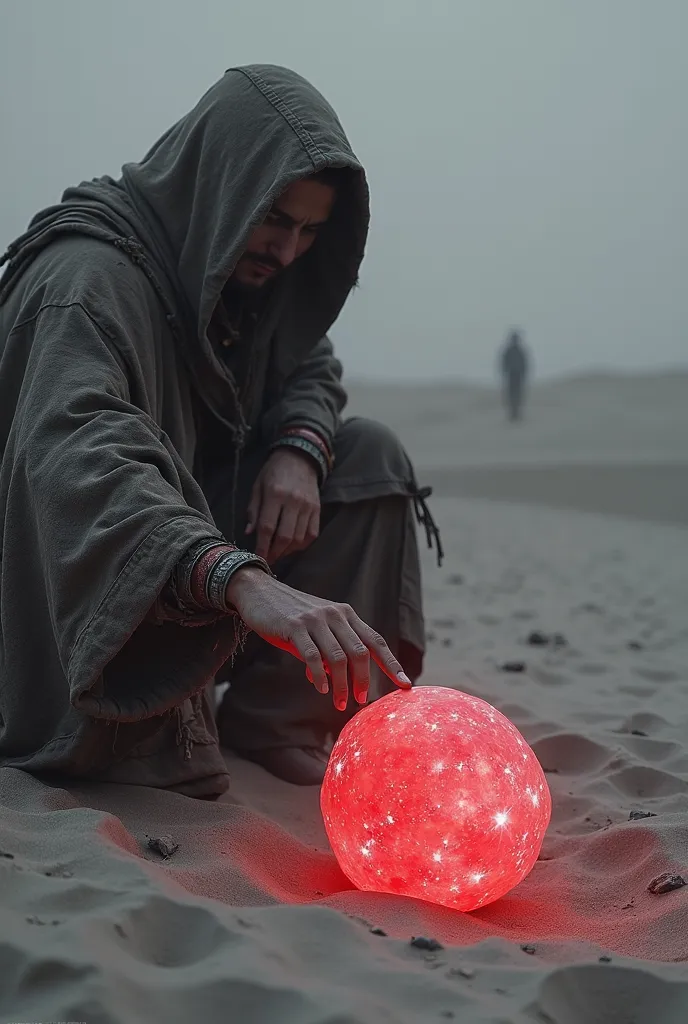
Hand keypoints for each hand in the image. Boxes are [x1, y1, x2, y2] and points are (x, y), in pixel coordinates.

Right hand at [225, 568, 412, 709]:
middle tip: (360, 701)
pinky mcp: (295, 626)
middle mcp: (335, 615)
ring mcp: (315, 620)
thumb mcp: (316, 630)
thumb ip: (330, 651)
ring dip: (342, 685)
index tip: (406, 685)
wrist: (258, 592)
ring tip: (340, 703)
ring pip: (338, 658)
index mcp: (346, 615)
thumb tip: (339, 681)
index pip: (376, 641)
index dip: (392, 664)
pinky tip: (322, 689)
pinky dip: (320, 677)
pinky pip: (313, 656)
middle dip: (364, 680)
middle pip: (360, 652)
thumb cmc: (289, 616)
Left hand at [245, 448, 319, 563]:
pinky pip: (312, 534)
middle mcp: (293, 502)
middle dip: (275, 552)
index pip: (268, 527)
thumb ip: (253, 511)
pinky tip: (292, 545)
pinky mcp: (317, 509)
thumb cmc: (273, 473)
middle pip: (285, 536)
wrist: (299, 458)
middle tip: (268, 559)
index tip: (258, 557)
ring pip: (299, 538)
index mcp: (275, 495)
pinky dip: (302, 544)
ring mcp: (308, 506)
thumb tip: (249, 533)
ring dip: (288, 551)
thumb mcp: (258, 487)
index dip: (262, 546)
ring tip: (278, 552)